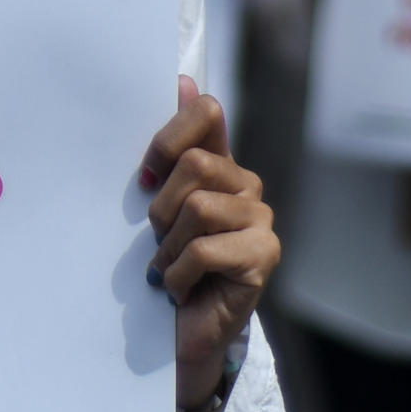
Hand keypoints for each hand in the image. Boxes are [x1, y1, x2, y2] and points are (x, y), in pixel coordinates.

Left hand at [143, 75, 277, 409]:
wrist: (179, 331)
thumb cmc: (165, 263)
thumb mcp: (158, 203)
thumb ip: (171, 147)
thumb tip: (180, 80)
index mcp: (221, 164)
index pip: (207, 111)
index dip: (168, 136)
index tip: (146, 176)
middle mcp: (247, 185)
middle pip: (195, 164)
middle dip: (162, 208)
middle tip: (159, 241)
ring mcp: (261, 221)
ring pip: (198, 208)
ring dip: (168, 247)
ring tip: (169, 270)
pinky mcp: (264, 256)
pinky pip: (205, 249)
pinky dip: (179, 274)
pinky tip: (181, 289)